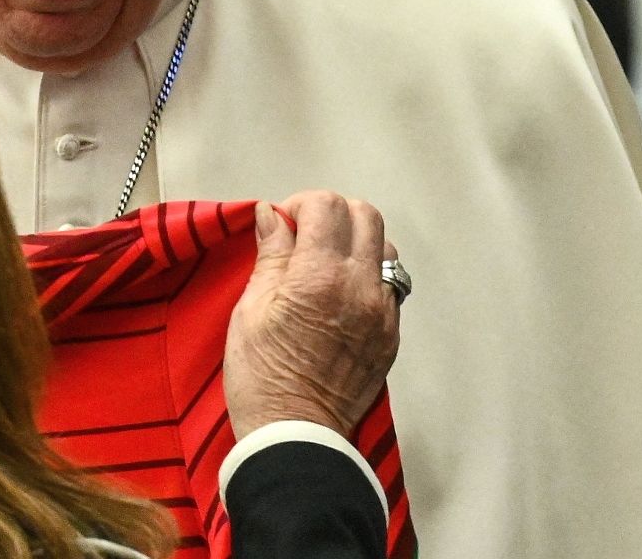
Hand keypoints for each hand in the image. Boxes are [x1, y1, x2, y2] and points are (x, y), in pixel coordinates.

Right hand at [224, 190, 401, 437]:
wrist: (296, 436)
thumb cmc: (262, 378)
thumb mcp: (250, 309)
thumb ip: (270, 256)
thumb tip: (272, 217)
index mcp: (320, 278)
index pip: (327, 206)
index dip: (299, 205)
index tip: (282, 224)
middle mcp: (361, 288)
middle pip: (365, 215)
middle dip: (332, 214)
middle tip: (303, 236)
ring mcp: (383, 312)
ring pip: (385, 246)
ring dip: (355, 242)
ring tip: (324, 264)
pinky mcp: (391, 335)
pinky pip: (389, 284)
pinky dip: (366, 274)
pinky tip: (339, 293)